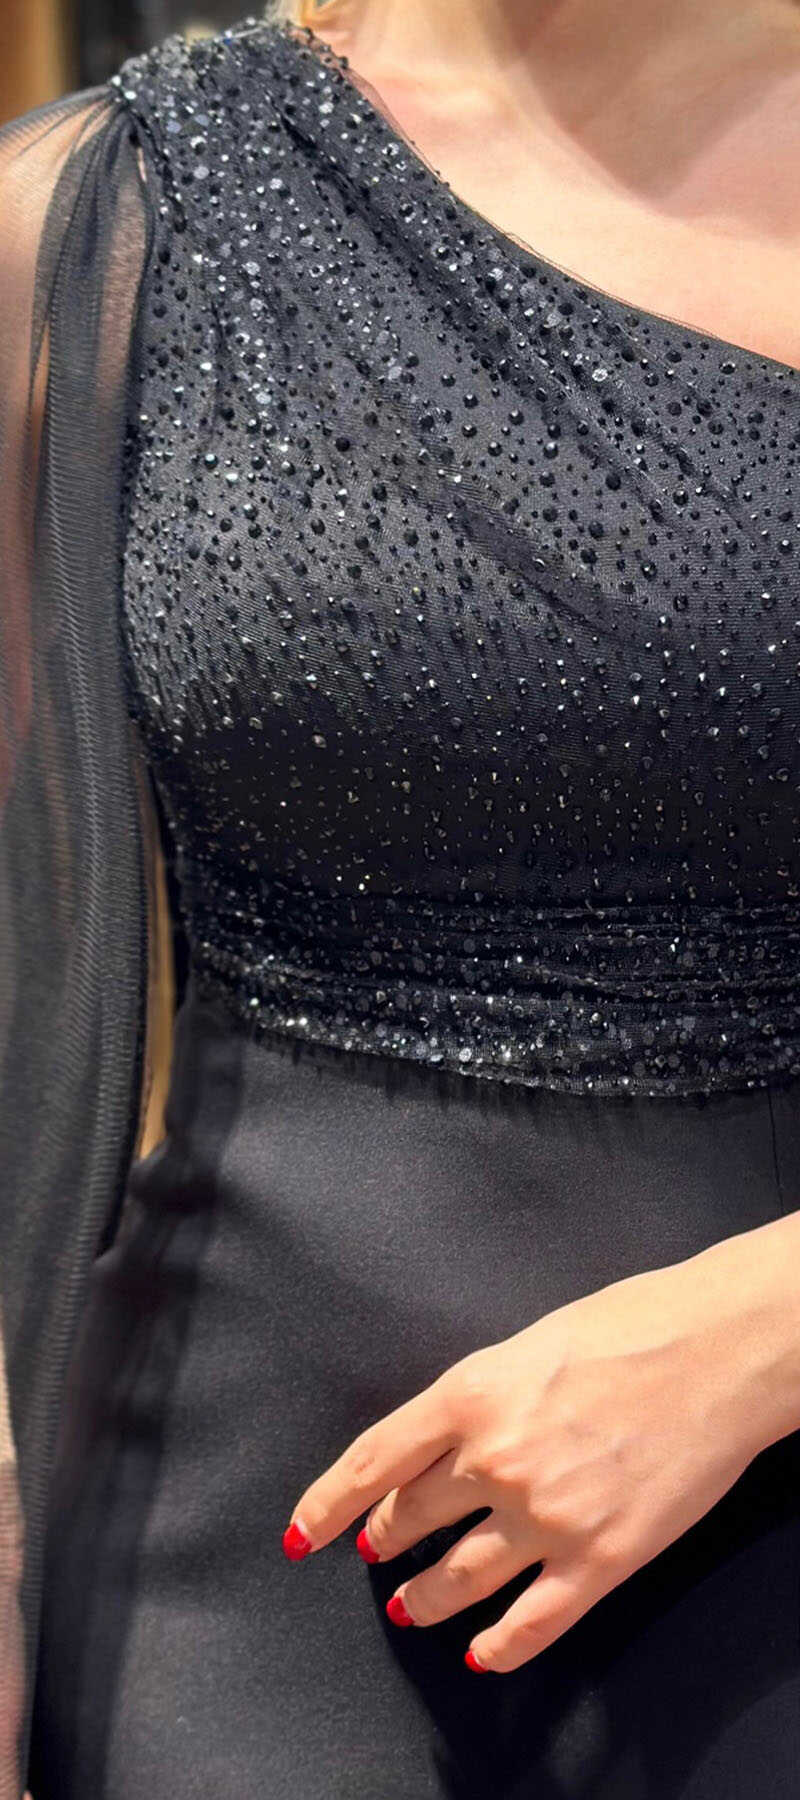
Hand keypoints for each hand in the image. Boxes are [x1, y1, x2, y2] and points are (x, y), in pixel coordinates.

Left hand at [282, 1232, 791, 1673]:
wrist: (718, 1350)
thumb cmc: (632, 1326)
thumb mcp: (529, 1342)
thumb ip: (478, 1397)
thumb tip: (444, 1442)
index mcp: (470, 1395)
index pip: (372, 1461)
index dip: (327, 1503)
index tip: (303, 1532)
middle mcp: (495, 1460)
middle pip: (408, 1520)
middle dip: (384, 1540)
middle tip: (379, 1550)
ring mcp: (545, 1517)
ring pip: (456, 1580)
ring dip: (424, 1600)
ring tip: (412, 1608)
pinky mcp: (599, 1559)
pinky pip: (531, 1623)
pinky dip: (498, 1646)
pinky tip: (482, 1653)